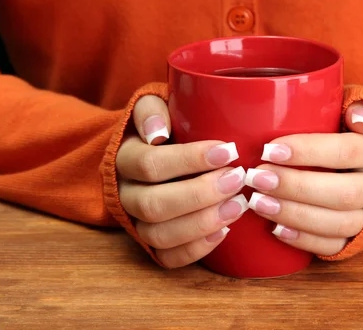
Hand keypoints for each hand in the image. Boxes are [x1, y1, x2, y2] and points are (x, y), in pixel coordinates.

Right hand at [117, 96, 248, 267]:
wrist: (153, 151)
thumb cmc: (164, 126)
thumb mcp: (153, 105)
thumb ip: (150, 110)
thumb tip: (157, 133)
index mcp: (124, 158)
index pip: (151, 164)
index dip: (189, 160)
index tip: (228, 151)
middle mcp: (125, 193)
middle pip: (154, 205)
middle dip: (201, 195)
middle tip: (238, 179)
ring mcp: (136, 221)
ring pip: (159, 235)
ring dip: (202, 223)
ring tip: (238, 206)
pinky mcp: (150, 242)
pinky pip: (166, 258)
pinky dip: (196, 250)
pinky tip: (224, 231)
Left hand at [244, 102, 362, 255]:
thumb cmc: (355, 132)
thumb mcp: (358, 109)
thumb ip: (357, 105)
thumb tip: (359, 119)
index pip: (347, 151)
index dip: (309, 152)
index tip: (269, 150)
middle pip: (343, 193)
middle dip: (295, 187)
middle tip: (257, 177)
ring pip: (340, 223)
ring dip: (295, 215)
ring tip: (258, 203)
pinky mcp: (360, 237)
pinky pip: (336, 246)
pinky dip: (305, 240)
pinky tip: (276, 229)